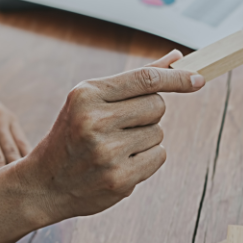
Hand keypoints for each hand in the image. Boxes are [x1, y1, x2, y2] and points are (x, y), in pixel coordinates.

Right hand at [14, 50, 203, 223]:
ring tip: (114, 147)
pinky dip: (147, 159)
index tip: (199, 79)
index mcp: (87, 94)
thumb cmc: (72, 135)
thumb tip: (177, 57)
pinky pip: (159, 156)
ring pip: (159, 133)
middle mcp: (96, 120)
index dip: (177, 78)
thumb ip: (134, 80)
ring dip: (146, 139)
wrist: (44, 184)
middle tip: (123, 124)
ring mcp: (108, 152)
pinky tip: (121, 163)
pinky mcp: (120, 178)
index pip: (146, 79)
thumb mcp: (91, 100)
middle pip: (158, 106)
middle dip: (149, 113)